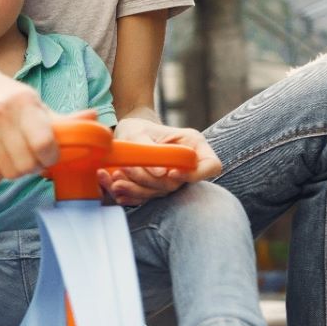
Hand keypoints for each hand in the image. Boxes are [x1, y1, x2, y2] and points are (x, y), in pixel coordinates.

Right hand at [0, 75, 61, 186]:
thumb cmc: (9, 98)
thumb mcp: (35, 103)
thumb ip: (63, 118)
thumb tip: (94, 118)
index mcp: (24, 102)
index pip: (43, 143)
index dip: (51, 157)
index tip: (49, 155)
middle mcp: (1, 113)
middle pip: (25, 164)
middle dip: (33, 167)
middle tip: (31, 159)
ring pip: (8, 172)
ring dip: (15, 170)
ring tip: (14, 158)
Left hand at [98, 117, 221, 205]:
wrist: (129, 134)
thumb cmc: (138, 128)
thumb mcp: (139, 132)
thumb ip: (152, 152)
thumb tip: (162, 174)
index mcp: (194, 146)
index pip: (211, 166)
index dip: (195, 174)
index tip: (171, 173)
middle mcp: (186, 165)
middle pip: (178, 183)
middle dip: (149, 181)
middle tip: (124, 171)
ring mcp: (173, 179)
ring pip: (161, 193)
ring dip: (136, 190)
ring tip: (115, 182)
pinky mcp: (157, 188)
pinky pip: (147, 198)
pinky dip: (131, 196)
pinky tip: (117, 192)